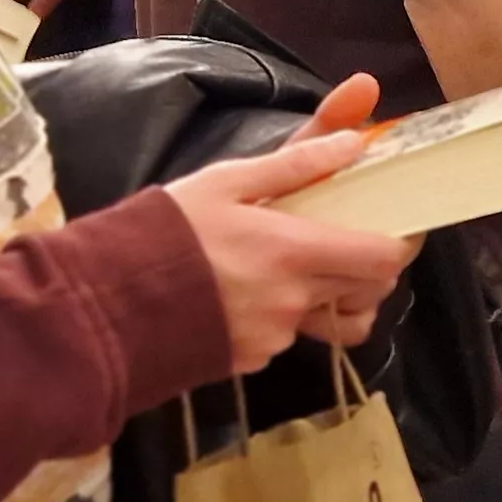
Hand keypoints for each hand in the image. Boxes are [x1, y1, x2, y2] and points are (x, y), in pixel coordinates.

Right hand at [166, 74, 418, 373]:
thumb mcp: (225, 181)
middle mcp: (294, 303)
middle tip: (339, 234)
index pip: (386, 259)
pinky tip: (247, 291)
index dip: (401, 242)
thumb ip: (296, 162)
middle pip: (369, 291)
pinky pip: (289, 336)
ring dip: (327, 293)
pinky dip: (283, 314)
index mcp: (294, 253)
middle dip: (366, 265)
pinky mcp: (251, 361)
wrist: (100, 307)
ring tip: (287, 263)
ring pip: (330, 316)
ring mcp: (274, 339)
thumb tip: (357, 139)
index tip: (394, 222)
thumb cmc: (161, 233)